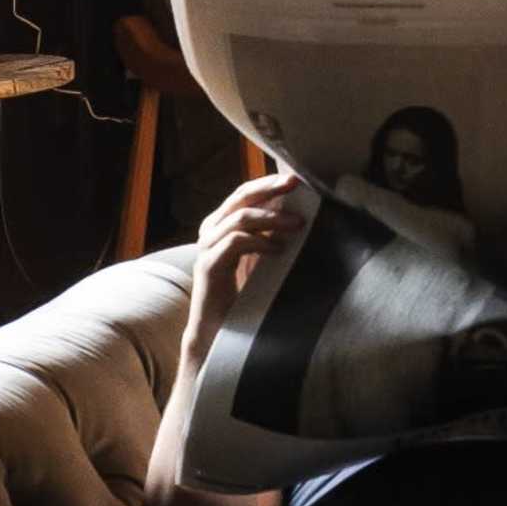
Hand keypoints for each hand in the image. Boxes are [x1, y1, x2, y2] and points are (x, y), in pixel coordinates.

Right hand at [185, 166, 309, 328]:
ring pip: (240, 219)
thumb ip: (268, 234)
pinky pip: (235, 243)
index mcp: (220, 223)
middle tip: (295, 186)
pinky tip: (279, 250)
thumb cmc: (243, 291)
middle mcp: (210, 230)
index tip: (295, 178)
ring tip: (298, 225)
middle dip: (269, 189)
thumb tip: (300, 213)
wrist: (218, 328)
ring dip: (272, 218)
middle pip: (240, 198)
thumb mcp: (258, 256)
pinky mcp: (208, 266)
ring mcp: (206, 247)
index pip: (244, 193)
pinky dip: (260, 242)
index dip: (268, 183)